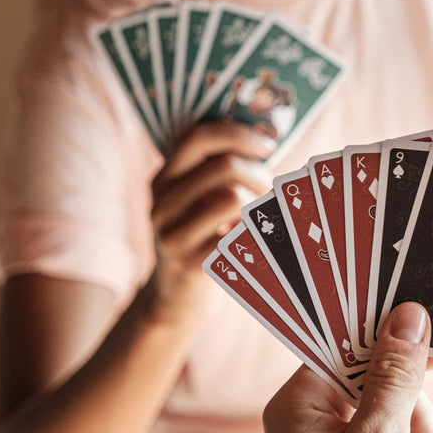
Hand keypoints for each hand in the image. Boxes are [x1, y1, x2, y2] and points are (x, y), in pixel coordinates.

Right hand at [147, 121, 273, 323]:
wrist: (175, 298)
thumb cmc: (203, 237)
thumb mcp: (199, 199)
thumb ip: (221, 170)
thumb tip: (266, 138)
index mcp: (164, 178)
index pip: (197, 137)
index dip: (238, 134)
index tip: (267, 145)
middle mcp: (162, 203)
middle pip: (223, 166)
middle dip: (259, 173)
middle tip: (270, 190)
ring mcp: (172, 235)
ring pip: (232, 197)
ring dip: (259, 203)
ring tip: (261, 217)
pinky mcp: (190, 264)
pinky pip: (237, 235)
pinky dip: (255, 233)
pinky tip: (253, 241)